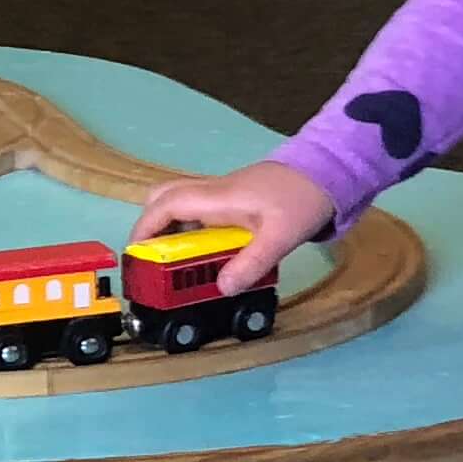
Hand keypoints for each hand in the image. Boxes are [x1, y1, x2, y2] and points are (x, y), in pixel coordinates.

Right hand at [127, 157, 335, 256]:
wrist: (325, 173)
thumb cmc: (301, 201)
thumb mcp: (280, 238)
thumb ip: (251, 263)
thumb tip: (222, 288)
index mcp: (217, 197)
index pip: (165, 205)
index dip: (145, 229)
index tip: (137, 255)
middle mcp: (211, 192)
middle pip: (162, 198)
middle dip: (149, 226)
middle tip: (154, 259)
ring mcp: (220, 193)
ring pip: (178, 202)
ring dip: (169, 228)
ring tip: (176, 263)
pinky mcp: (230, 199)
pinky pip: (196, 210)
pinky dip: (188, 229)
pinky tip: (205, 253)